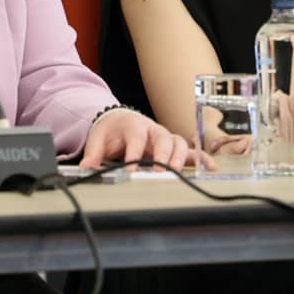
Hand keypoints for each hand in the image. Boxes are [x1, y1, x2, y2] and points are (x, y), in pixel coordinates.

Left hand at [80, 108, 197, 172]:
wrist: (120, 120)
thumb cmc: (111, 131)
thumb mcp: (97, 140)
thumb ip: (93, 155)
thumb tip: (85, 168)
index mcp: (133, 125)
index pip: (136, 138)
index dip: (135, 153)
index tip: (132, 170)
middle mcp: (153, 129)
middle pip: (163, 137)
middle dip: (163, 154)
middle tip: (159, 170)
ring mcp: (165, 137)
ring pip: (178, 142)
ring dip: (179, 157)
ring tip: (176, 172)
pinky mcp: (173, 146)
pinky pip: (189, 151)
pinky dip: (200, 158)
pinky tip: (208, 167)